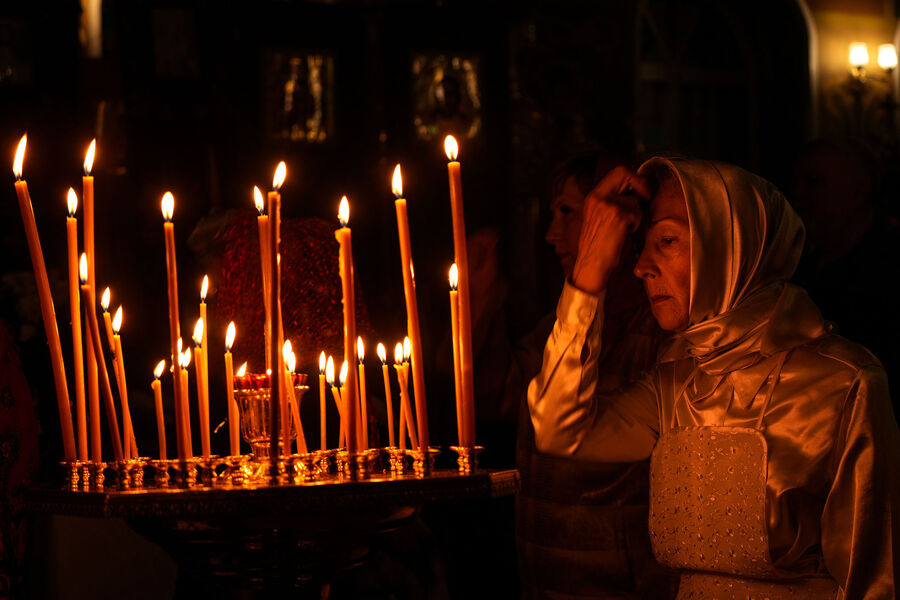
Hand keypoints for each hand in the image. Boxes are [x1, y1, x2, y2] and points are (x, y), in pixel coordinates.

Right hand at [571, 166, 648, 294]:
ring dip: (637, 212)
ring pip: (634, 198)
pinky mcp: (618, 215)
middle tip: (644, 199)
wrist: (590, 265)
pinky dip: (636, 224)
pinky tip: (625, 234)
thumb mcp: (598, 217)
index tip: (639, 192)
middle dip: (640, 185)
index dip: (633, 178)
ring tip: (627, 227)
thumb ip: (612, 201)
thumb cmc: (597, 246)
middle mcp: (598, 196)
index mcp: (593, 196)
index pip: (618, 171)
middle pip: (626, 173)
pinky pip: (637, 213)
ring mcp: (608, 204)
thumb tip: (635, 191)